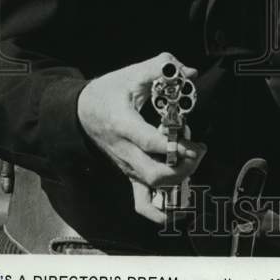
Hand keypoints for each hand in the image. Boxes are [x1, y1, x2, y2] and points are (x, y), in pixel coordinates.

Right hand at [77, 52, 206, 222]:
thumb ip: (162, 66)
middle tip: (199, 149)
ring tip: (194, 159)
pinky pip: (141, 201)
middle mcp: (123, 150)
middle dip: (183, 166)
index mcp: (122, 125)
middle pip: (154, 173)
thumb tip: (189, 71)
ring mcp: (126, 165)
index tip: (195, 144)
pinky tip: (173, 213)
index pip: (149, 143)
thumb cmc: (106, 93)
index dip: (175, 147)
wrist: (80, 111)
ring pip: (153, 186)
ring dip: (179, 178)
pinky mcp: (128, 173)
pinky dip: (157, 211)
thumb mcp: (132, 73)